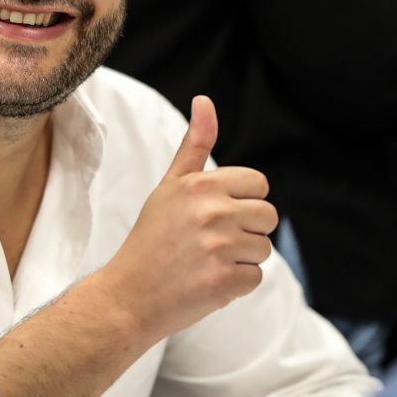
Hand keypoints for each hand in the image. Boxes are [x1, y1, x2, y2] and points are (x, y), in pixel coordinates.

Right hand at [92, 96, 277, 342]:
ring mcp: (219, 247)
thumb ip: (194, 145)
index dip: (242, 203)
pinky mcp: (224, 280)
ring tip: (206, 263)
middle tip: (210, 243)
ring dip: (241, 260)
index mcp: (201, 184)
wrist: (128, 296)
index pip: (259, 185)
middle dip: (247, 231)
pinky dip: (236, 285)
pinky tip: (207, 282)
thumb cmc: (151, 240)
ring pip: (264, 249)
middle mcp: (212, 211)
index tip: (215, 216)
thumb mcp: (169, 186)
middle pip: (268, 216)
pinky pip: (255, 278)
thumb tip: (205, 100)